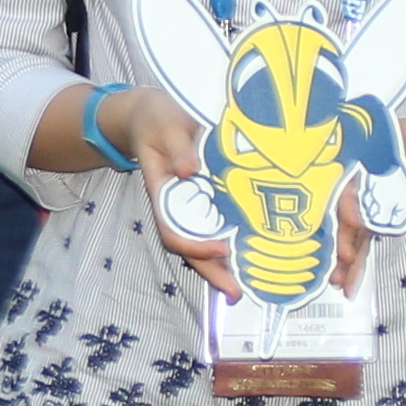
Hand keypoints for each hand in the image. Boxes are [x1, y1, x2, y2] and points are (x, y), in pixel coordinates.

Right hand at [104, 83, 236, 288]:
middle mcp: (178, 204)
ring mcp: (191, 202)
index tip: (220, 248)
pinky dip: (231, 240)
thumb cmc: (158, 118)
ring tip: (245, 286)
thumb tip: (189, 170)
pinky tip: (251, 252)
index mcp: (163, 191)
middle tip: (235, 294)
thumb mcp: (164, 126)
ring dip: (222, 264)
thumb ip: (176, 148)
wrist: (154, 111)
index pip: (174, 229)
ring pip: (204, 240)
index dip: (195, 244)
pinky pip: (217, 223)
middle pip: (191, 245)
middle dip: (212, 271)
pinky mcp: (207, 194)